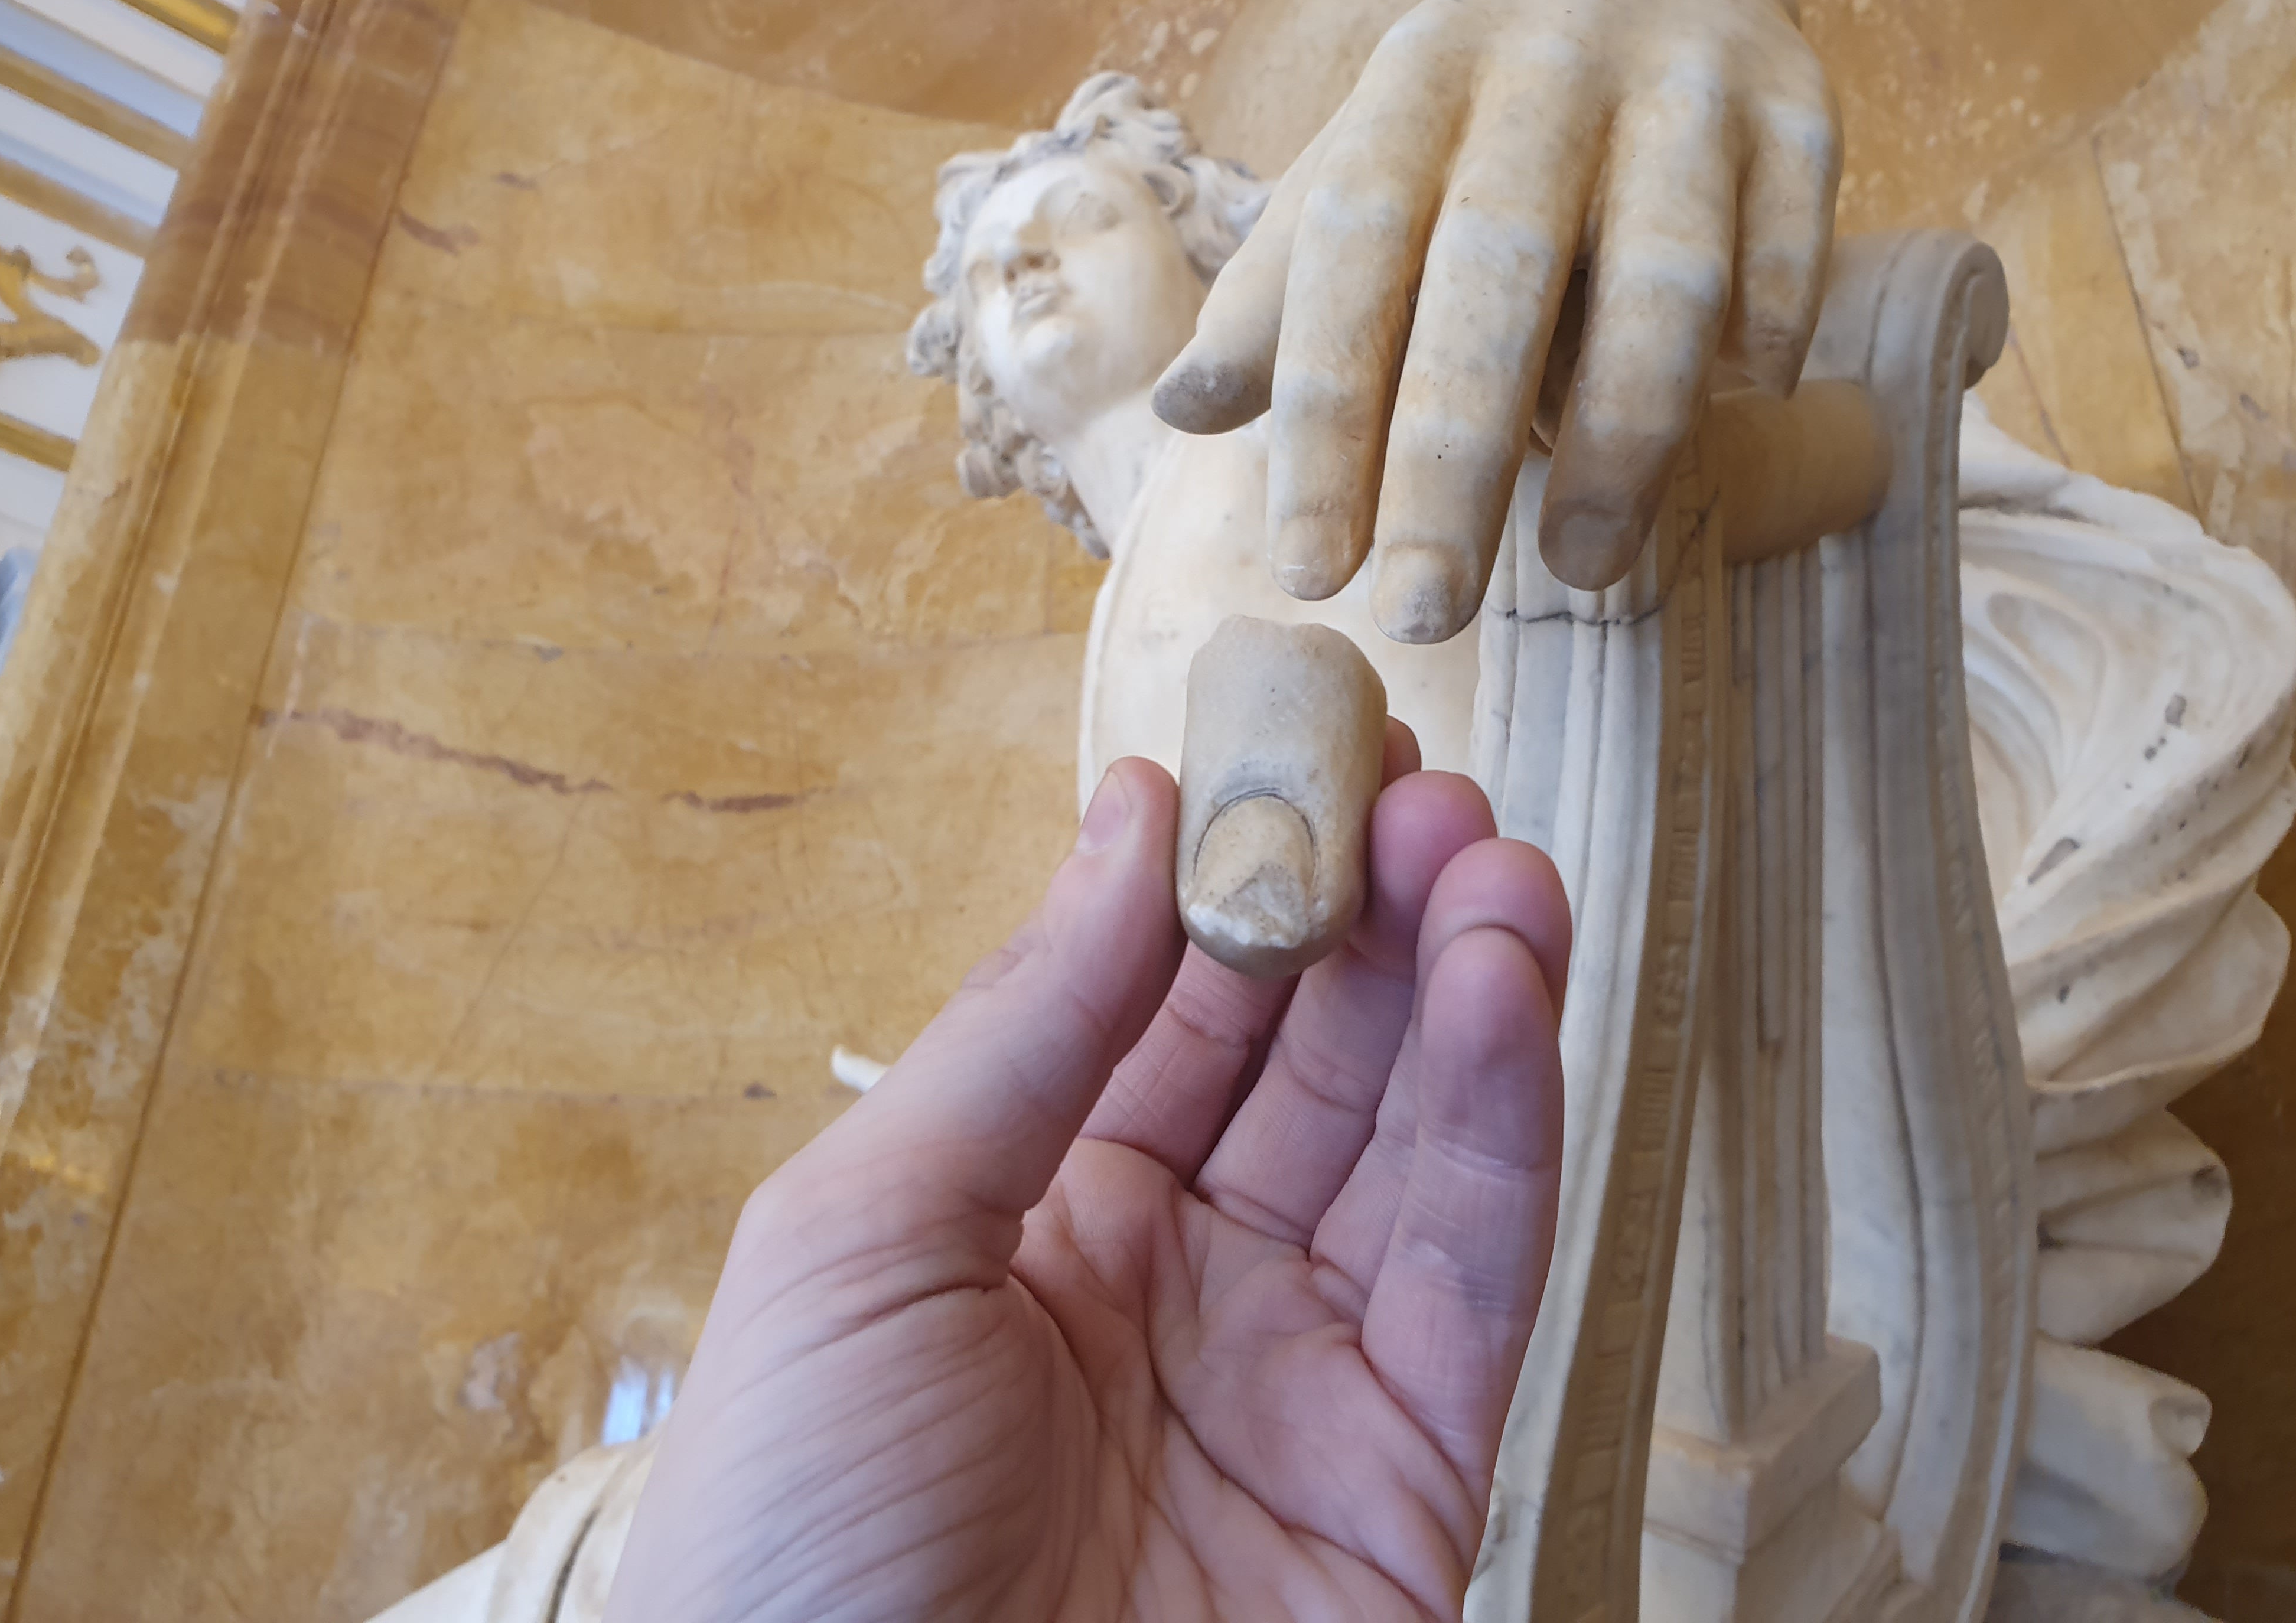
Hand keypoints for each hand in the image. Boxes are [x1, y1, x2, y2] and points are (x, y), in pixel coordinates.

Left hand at [605, 749, 1567, 1621]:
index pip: (1169, 1014)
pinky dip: (1502, 1126)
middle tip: (1419, 784)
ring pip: (1418, 1146)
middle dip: (1371, 914)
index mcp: (1036, 1221)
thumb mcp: (861, 1244)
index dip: (1235, 882)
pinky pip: (1472, 1273)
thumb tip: (1131, 819)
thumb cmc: (793, 1550)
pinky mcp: (1404, 1478)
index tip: (1289, 753)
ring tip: (1491, 858)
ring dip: (1465, 990)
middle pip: (1312, 1061)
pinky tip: (1497, 992)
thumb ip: (1022, 1029)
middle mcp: (1181, 1286)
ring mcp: (1300, 1378)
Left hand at [1153, 0, 1839, 627]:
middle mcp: (1541, 74)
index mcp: (1411, 86)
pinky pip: (1788, 246)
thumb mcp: (1360, 180)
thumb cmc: (1469, 130)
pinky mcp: (1802, 105)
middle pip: (1492, 282)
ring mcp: (1682, 85)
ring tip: (1580, 569)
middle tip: (1422, 615)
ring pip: (1660, 276)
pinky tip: (1737, 420)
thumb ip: (1279, 300)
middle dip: (1452, 463)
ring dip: (1621, 437)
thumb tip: (1183, 411)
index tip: (1309, 573)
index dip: (1326, 424)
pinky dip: (1765, 339)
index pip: (1349, 265)